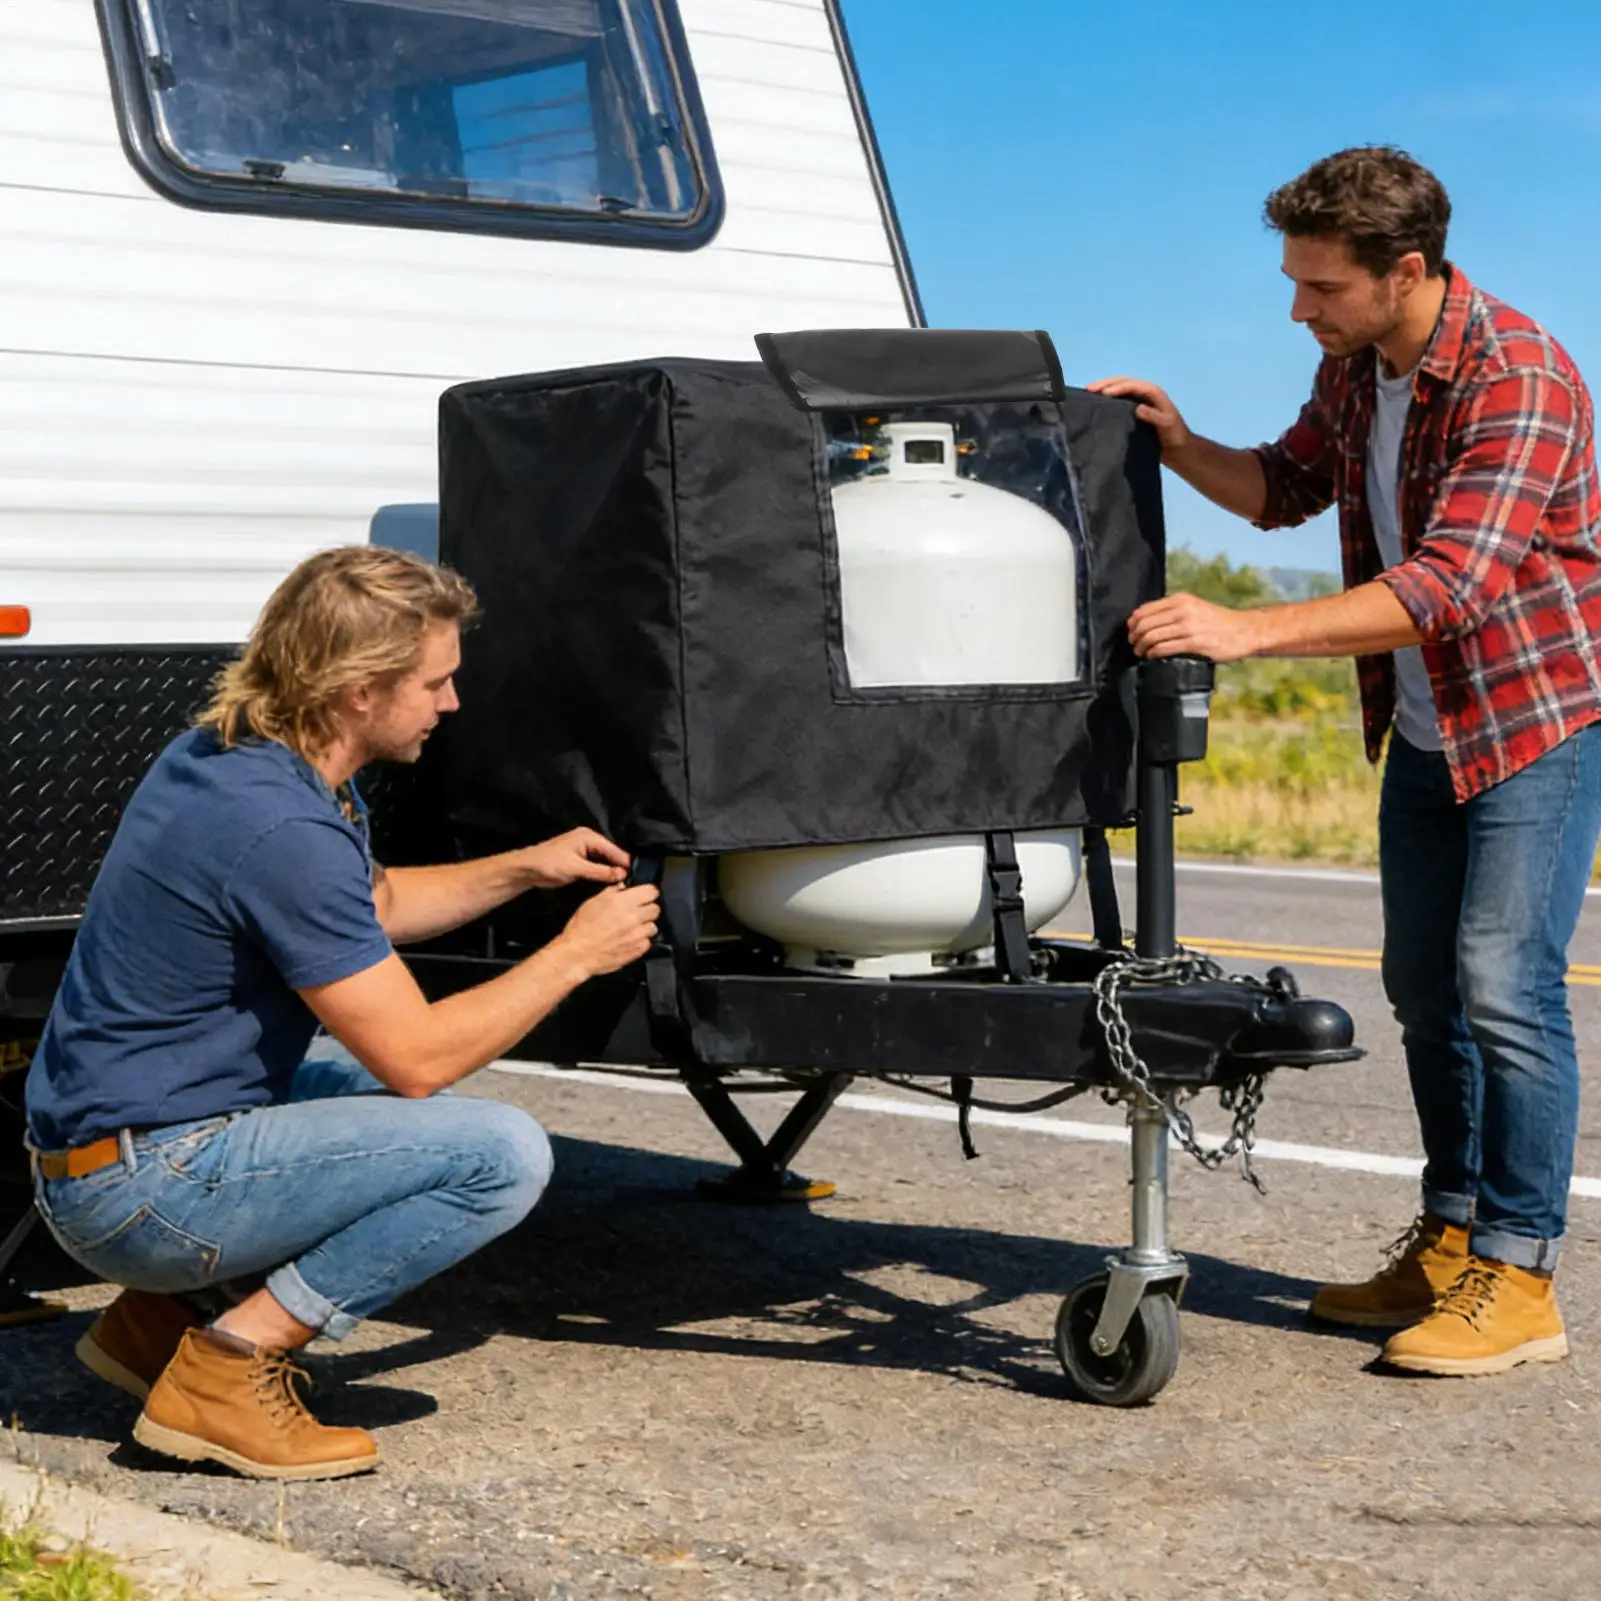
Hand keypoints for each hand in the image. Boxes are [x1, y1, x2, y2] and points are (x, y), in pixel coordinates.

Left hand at [518, 828, 630, 890]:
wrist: (527, 869)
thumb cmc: (550, 864)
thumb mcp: (577, 869)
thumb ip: (601, 872)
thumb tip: (623, 874)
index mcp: (588, 837)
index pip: (613, 849)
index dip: (624, 862)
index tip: (637, 875)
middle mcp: (588, 840)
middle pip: (610, 853)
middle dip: (620, 866)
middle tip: (633, 882)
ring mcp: (583, 849)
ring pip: (604, 860)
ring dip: (612, 870)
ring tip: (625, 883)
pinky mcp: (579, 859)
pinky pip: (596, 864)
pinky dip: (603, 872)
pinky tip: (610, 882)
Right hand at [551, 884, 660, 977]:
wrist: (577, 955)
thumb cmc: (581, 930)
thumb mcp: (592, 903)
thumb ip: (611, 892)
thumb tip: (623, 887)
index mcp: (622, 902)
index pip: (652, 891)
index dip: (648, 893)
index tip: (644, 896)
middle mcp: (633, 917)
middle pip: (655, 909)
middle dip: (647, 909)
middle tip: (636, 913)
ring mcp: (637, 935)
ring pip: (653, 926)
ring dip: (645, 926)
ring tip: (631, 929)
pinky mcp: (638, 950)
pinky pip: (648, 942)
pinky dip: (641, 941)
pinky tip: (629, 940)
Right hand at [1086, 376, 1191, 458]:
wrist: (1179, 449)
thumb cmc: (1175, 436)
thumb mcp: (1167, 426)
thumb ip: (1154, 417)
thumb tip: (1138, 408)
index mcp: (1154, 394)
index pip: (1133, 386)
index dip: (1118, 388)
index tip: (1103, 394)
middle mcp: (1146, 394)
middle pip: (1124, 382)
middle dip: (1106, 383)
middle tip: (1089, 388)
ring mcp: (1140, 401)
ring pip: (1120, 389)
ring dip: (1105, 389)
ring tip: (1089, 393)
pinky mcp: (1135, 411)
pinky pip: (1120, 400)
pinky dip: (1108, 399)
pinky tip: (1098, 403)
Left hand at [1128, 594, 1264, 661]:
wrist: (1244, 630)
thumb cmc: (1218, 621)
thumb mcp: (1195, 607)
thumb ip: (1173, 610)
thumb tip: (1146, 620)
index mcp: (1181, 599)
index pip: (1146, 609)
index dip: (1133, 622)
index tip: (1130, 630)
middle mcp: (1183, 610)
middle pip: (1145, 624)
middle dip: (1134, 636)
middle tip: (1133, 644)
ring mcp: (1188, 626)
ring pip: (1152, 636)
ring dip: (1141, 647)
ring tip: (1140, 652)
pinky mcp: (1194, 643)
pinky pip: (1164, 648)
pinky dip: (1153, 654)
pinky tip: (1152, 656)